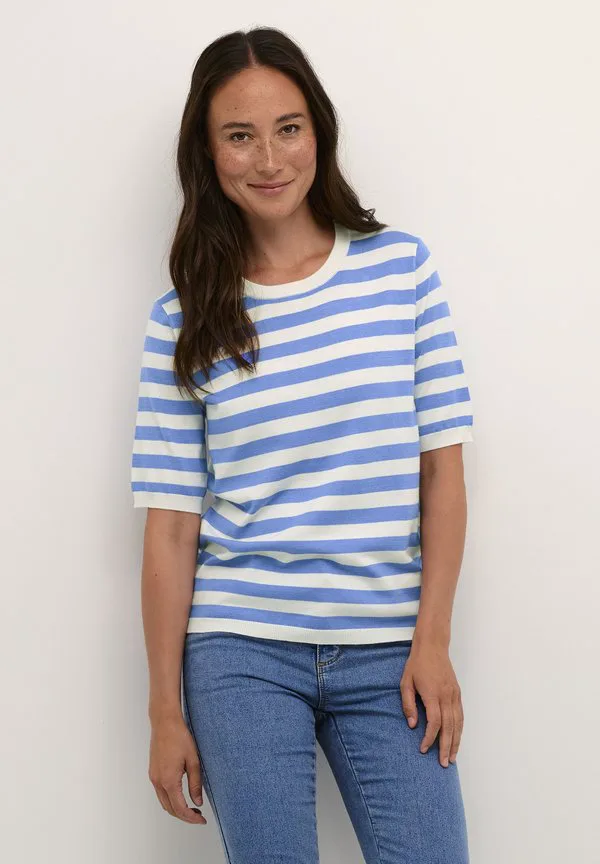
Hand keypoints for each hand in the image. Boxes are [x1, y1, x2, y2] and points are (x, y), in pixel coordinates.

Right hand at [148, 714, 206, 822]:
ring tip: (192, 807)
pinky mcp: (152, 772)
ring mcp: (153, 777)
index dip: (191, 818)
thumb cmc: (180, 737)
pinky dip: (170, 799)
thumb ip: (195, 783)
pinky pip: (160, 793)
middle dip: (184, 816)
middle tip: (198, 816)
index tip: (202, 819)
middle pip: (170, 809)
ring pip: (164, 802)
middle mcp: (158, 781)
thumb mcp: (193, 761)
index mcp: (169, 780)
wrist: (164, 722)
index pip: (180, 808)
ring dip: (176, 808)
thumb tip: (198, 802)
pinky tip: (181, 795)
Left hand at [399, 640, 463, 766]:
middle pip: (449, 727)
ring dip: (456, 742)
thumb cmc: (416, 664)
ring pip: (458, 723)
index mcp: (432, 694)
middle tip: (444, 764)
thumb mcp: (405, 682)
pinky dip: (460, 730)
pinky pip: (460, 715)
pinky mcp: (457, 693)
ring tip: (452, 757)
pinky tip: (457, 740)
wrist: (433, 647)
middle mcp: (446, 696)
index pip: (434, 722)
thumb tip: (412, 725)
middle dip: (446, 747)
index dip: (430, 738)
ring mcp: (454, 695)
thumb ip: (408, 704)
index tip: (423, 749)